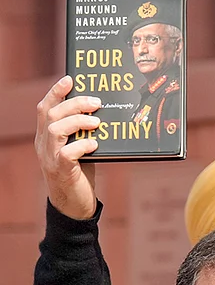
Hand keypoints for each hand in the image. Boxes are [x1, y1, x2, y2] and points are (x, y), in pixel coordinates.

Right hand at [35, 76, 101, 219]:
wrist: (73, 205)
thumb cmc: (79, 173)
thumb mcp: (79, 148)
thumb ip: (82, 133)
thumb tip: (101, 113)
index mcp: (46, 137)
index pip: (45, 108)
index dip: (56, 92)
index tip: (70, 79)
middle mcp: (44, 145)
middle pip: (51, 115)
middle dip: (74, 104)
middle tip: (96, 102)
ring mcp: (50, 158)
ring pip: (55, 130)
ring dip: (77, 122)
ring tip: (97, 122)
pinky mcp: (62, 172)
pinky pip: (67, 154)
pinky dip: (81, 145)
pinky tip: (94, 144)